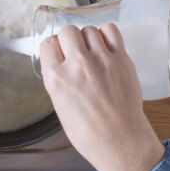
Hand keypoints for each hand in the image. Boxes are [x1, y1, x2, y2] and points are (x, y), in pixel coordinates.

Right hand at [40, 24, 164, 170]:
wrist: (120, 141)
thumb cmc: (89, 132)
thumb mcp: (59, 105)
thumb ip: (58, 79)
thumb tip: (60, 61)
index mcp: (57, 78)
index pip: (47, 43)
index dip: (53, 48)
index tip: (58, 53)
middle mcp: (77, 65)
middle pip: (67, 30)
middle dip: (68, 39)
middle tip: (74, 52)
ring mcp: (101, 60)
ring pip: (88, 29)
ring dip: (87, 38)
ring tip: (91, 52)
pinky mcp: (121, 59)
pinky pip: (111, 30)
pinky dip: (106, 34)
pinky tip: (105, 47)